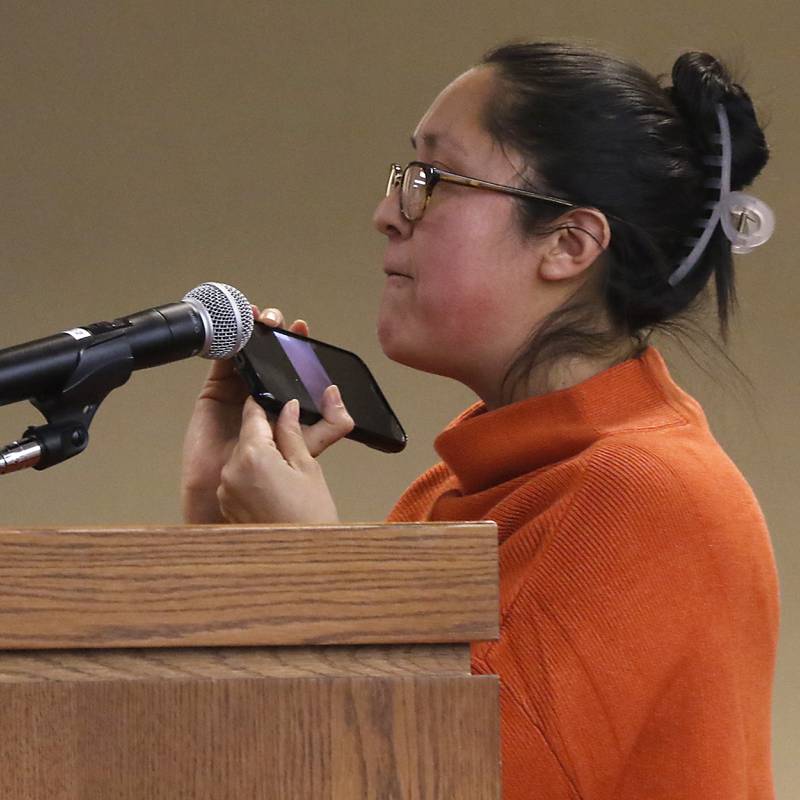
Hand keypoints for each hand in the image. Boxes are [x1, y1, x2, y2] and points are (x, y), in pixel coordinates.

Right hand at [181, 307, 353, 522]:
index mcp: (287, 401)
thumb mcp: (310, 446)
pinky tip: (235, 331)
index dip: (299, 346)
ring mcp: (239, 389)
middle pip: (270, 353)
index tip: (303, 329)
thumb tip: (336, 392)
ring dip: (252, 331)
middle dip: (275, 332)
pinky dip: (227, 342)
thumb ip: (333, 424)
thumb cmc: (268, 473)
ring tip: (258, 318)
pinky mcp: (215, 390)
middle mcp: (264, 392)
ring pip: (247, 351)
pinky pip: (221, 360)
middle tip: (277, 320)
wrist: (229, 490)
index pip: (295, 366)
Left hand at [216, 395, 344, 523]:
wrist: (301, 561)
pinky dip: (255, 477)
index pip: (253, 413)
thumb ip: (293, 433)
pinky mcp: (226, 505)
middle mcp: (231, 471)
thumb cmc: (309, 518)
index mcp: (251, 455)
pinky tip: (277, 490)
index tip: (279, 400)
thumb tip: (288, 408)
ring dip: (262, 458)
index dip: (268, 404)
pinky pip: (239, 479)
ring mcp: (225, 490)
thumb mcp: (308, 468)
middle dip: (268, 436)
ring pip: (243, 457)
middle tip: (293, 447)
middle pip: (248, 436)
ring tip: (288, 477)